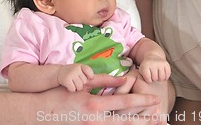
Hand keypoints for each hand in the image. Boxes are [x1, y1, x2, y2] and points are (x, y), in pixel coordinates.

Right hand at [33, 74, 160, 122]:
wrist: (39, 113)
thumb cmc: (59, 95)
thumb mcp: (81, 84)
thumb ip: (104, 81)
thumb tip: (123, 79)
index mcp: (95, 105)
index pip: (125, 102)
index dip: (142, 101)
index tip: (155, 100)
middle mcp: (96, 121)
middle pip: (127, 121)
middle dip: (145, 120)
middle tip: (161, 117)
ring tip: (151, 123)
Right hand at [57, 63, 93, 91]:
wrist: (59, 73)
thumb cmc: (72, 73)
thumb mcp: (79, 70)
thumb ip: (86, 74)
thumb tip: (97, 80)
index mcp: (80, 66)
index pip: (89, 71)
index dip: (90, 76)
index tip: (89, 78)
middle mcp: (76, 68)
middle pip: (85, 82)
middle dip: (81, 83)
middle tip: (76, 80)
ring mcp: (71, 74)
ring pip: (80, 87)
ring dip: (76, 88)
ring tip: (72, 83)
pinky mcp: (66, 79)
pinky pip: (73, 89)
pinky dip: (71, 89)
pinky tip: (68, 86)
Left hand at [138, 56, 170, 83]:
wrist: (153, 57)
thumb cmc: (146, 67)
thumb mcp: (141, 71)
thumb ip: (139, 78)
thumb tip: (140, 88)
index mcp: (145, 66)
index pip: (148, 79)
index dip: (148, 80)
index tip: (147, 76)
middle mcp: (153, 63)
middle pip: (155, 78)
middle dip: (154, 79)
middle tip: (152, 75)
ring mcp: (160, 63)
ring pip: (162, 78)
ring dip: (159, 78)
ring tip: (157, 75)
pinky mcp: (166, 64)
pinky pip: (168, 75)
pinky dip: (165, 76)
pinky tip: (162, 74)